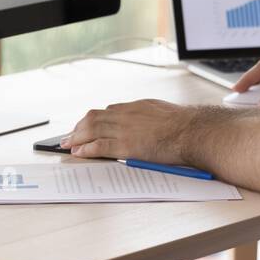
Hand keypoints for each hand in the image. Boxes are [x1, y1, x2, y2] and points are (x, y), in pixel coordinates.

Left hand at [60, 99, 192, 161]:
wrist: (192, 131)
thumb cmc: (185, 125)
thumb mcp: (163, 112)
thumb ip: (150, 116)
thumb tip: (147, 124)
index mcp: (137, 107)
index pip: (108, 111)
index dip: (94, 120)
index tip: (87, 125)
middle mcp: (127, 115)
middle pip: (94, 118)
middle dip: (78, 127)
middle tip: (69, 135)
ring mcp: (125, 130)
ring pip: (91, 130)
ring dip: (76, 137)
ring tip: (67, 144)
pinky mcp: (126, 146)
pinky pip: (99, 146)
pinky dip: (85, 149)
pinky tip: (78, 152)